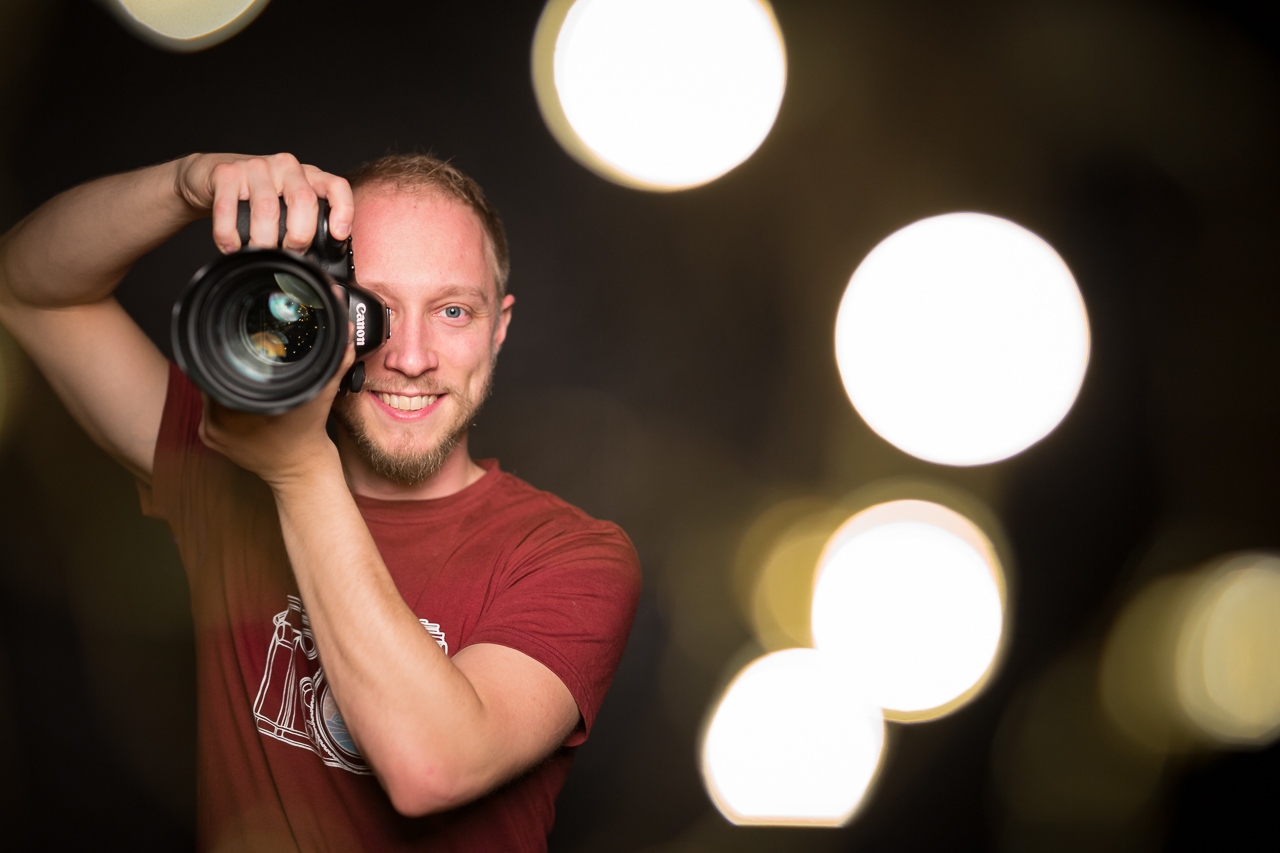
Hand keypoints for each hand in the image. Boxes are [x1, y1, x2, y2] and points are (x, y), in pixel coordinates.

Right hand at [173, 153, 353, 254]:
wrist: (210, 175)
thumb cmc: (254, 196)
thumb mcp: (287, 204)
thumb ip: (304, 221)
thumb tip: (322, 260)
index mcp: (307, 176)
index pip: (336, 186)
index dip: (343, 210)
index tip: (338, 235)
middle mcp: (285, 167)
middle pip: (304, 201)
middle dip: (299, 236)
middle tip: (290, 253)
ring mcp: (256, 167)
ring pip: (267, 209)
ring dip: (264, 241)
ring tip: (260, 252)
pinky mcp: (226, 173)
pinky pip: (229, 209)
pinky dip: (230, 236)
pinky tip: (232, 246)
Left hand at [198, 325, 356, 490]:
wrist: (303, 471)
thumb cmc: (308, 436)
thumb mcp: (322, 396)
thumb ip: (333, 364)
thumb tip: (345, 337)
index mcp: (233, 410)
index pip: (219, 368)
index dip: (232, 355)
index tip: (245, 349)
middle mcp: (215, 422)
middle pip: (212, 379)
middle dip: (230, 369)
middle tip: (248, 361)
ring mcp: (210, 433)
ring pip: (210, 393)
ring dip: (226, 384)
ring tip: (246, 381)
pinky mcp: (210, 439)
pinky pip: (211, 409)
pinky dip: (224, 401)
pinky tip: (243, 401)